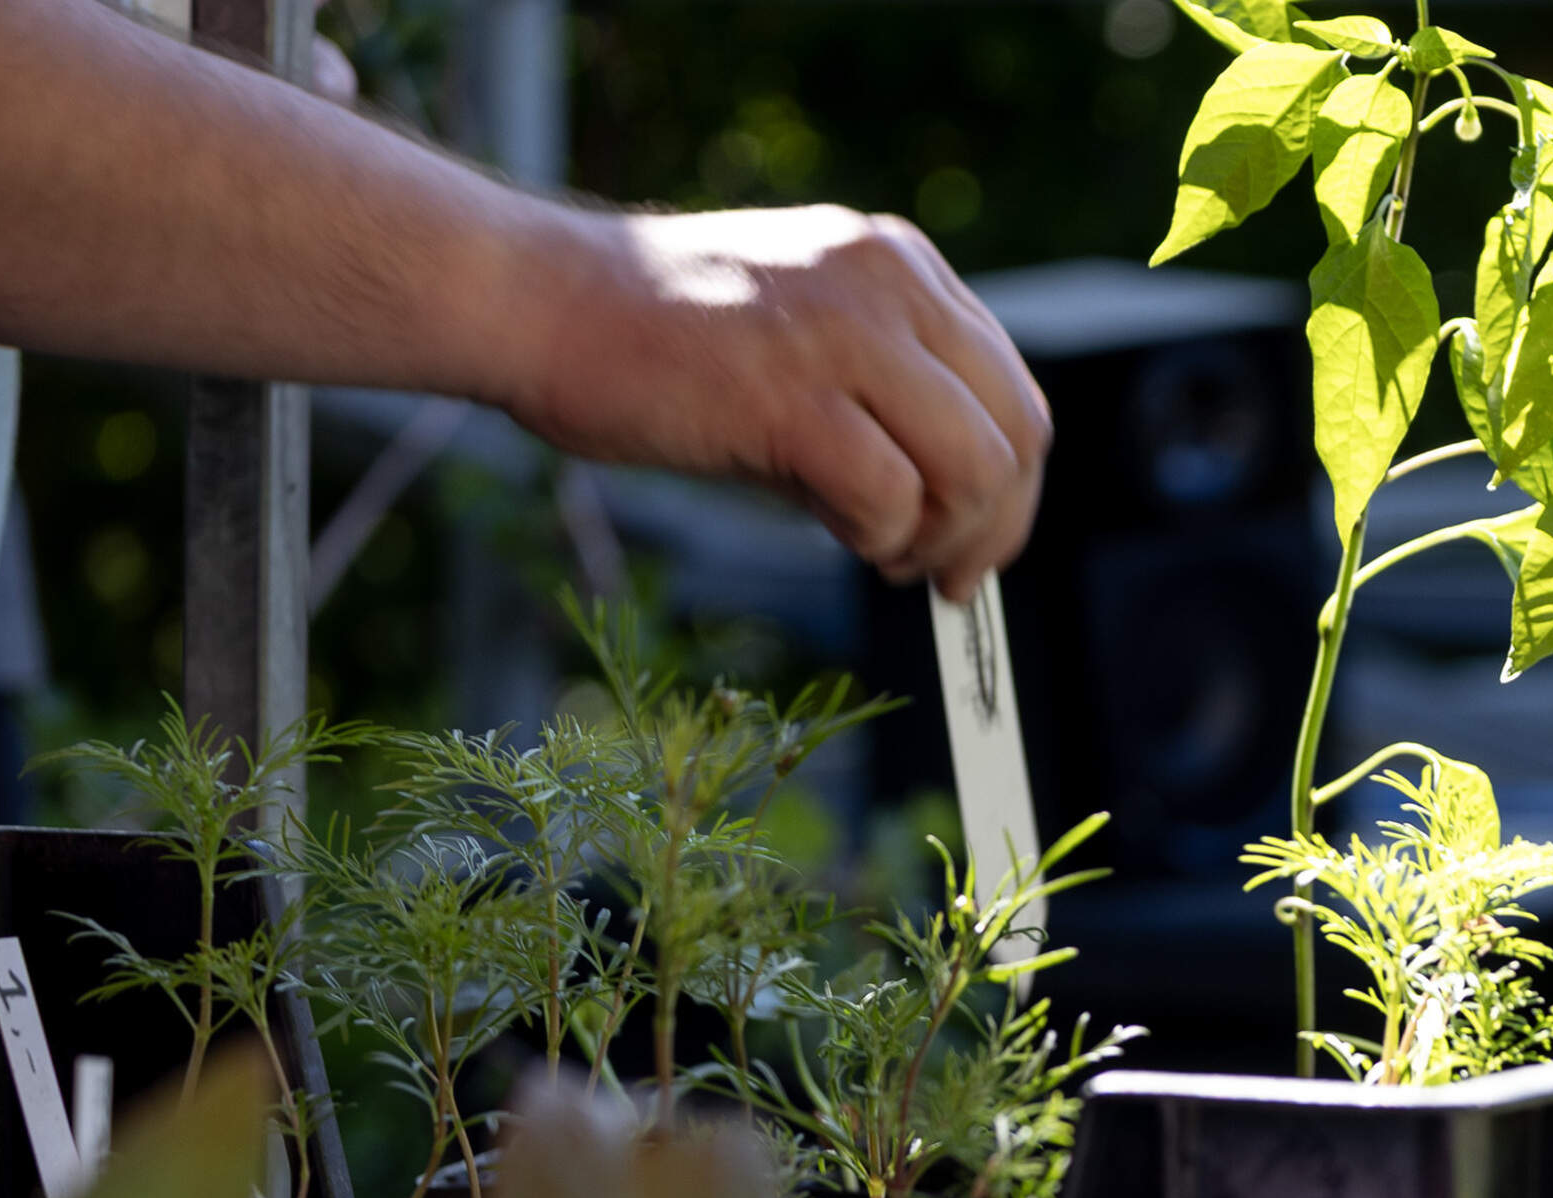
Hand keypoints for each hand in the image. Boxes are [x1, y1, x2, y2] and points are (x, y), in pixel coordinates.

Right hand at [503, 206, 1049, 593]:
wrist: (536, 300)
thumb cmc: (656, 339)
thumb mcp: (801, 343)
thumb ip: (884, 402)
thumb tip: (952, 515)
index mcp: (900, 264)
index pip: (1012, 389)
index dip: (1012, 485)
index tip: (977, 543)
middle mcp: (888, 282)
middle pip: (1016, 433)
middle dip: (995, 527)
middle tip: (943, 578)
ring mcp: (843, 331)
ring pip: (973, 468)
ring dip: (940, 539)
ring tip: (884, 555)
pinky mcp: (789, 392)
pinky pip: (891, 497)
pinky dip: (878, 539)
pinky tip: (836, 530)